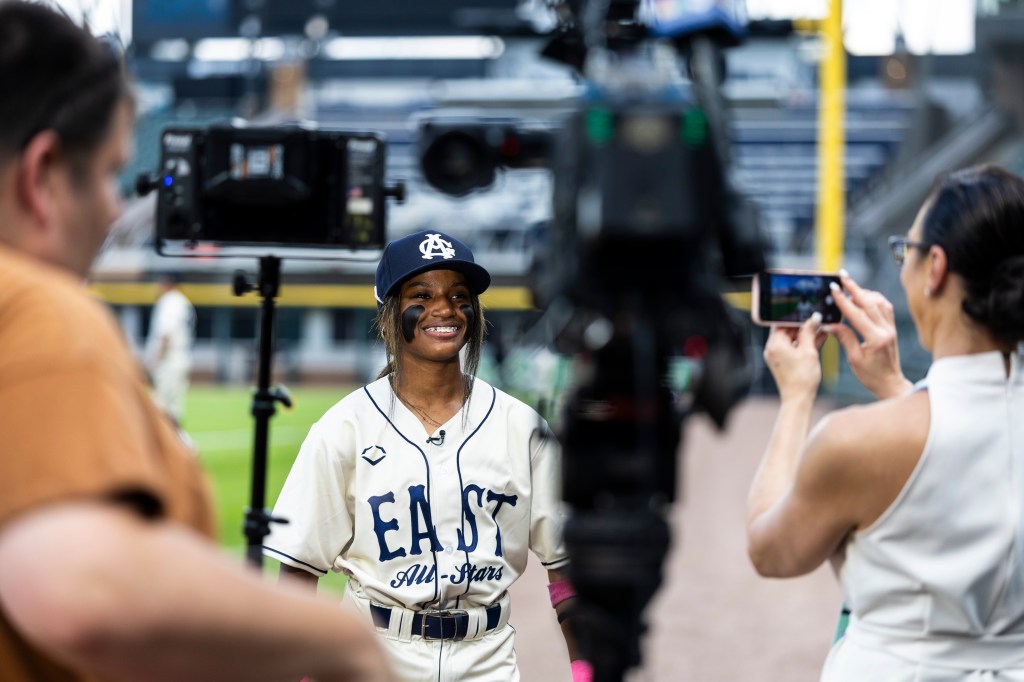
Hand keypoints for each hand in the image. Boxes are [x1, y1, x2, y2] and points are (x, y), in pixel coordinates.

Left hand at [763, 313, 826, 401]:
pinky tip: (819, 338)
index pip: (782, 322)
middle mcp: (773, 349)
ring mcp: (778, 356)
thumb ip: (809, 332)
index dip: (795, 316)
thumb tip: (814, 318)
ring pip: (792, 339)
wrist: (798, 400)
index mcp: (775, 344)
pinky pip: (794, 348)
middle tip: (818, 320)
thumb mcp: (808, 351)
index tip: (808, 313)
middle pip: (787, 330)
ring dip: (806, 334)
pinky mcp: (784, 362)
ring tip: (821, 328)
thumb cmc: (802, 378)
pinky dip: (804, 344)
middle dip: (803, 325)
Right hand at [824, 271, 911, 399]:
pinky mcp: (893, 328)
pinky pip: (885, 307)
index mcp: (876, 339)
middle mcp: (886, 330)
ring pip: (879, 302)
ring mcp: (891, 328)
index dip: (843, 301)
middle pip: (869, 302)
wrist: (891, 384)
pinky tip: (865, 296)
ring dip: (864, 292)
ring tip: (850, 286)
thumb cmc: (871, 376)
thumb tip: (830, 323)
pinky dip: (875, 299)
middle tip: (842, 276)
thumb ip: (844, 337)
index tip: (833, 289)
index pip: (857, 314)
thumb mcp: (854, 359)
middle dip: (854, 288)